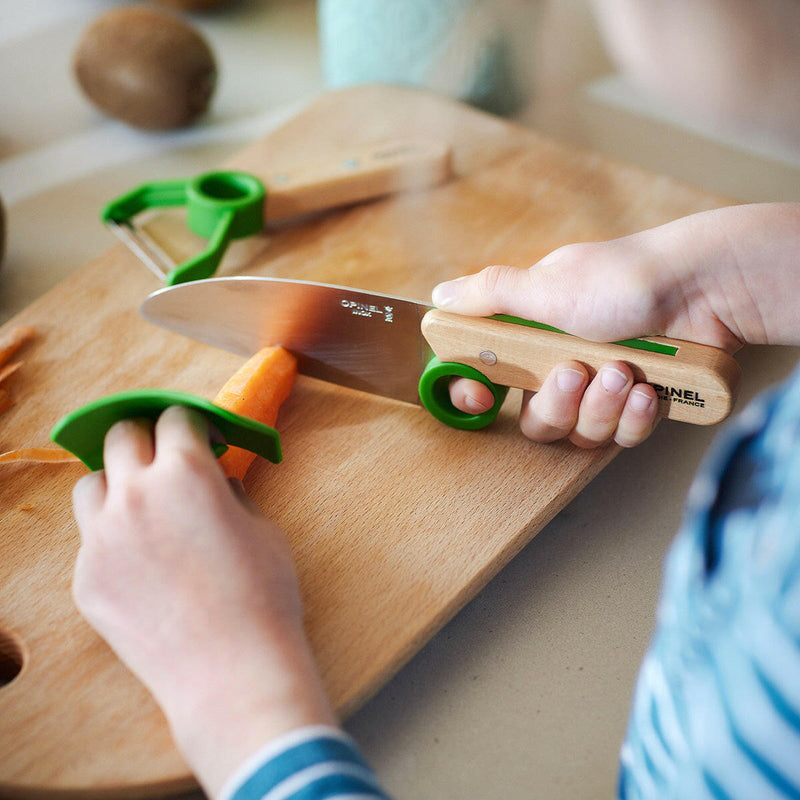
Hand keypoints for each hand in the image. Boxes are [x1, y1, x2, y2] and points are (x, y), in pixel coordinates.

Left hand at [72, 406, 336, 797]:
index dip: (192, 424)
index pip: (174, 418)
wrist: (231, 671)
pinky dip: (113, 538)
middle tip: (168, 459)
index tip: (202, 437)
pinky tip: (145, 565)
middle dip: (147, 438)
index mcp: (185, 473)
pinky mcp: (86, 579)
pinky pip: (91, 541)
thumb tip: (214, 482)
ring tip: (145, 507)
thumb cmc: (263, 595)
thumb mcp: (262, 528)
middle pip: (121, 437)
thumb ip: (231, 493)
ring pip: (91, 484)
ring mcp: (101, 538)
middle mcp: (135, 495)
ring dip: (117, 483)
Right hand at [432, 203, 799, 446]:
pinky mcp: (639, 406)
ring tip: (624, 372)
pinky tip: (648, 390)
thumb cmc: (624, 279)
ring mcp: (602, 389)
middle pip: (537, 420)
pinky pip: (622, 436)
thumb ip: (489, 295)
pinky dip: (635, 416)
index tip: (480, 395)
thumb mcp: (547, 285)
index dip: (477, 395)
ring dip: (601, 407)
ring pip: (580, 433)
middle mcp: (563, 364)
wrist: (704, 290)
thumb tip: (439, 297)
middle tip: (577, 370)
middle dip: (558, 402)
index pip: (488, 378)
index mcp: (534, 337)